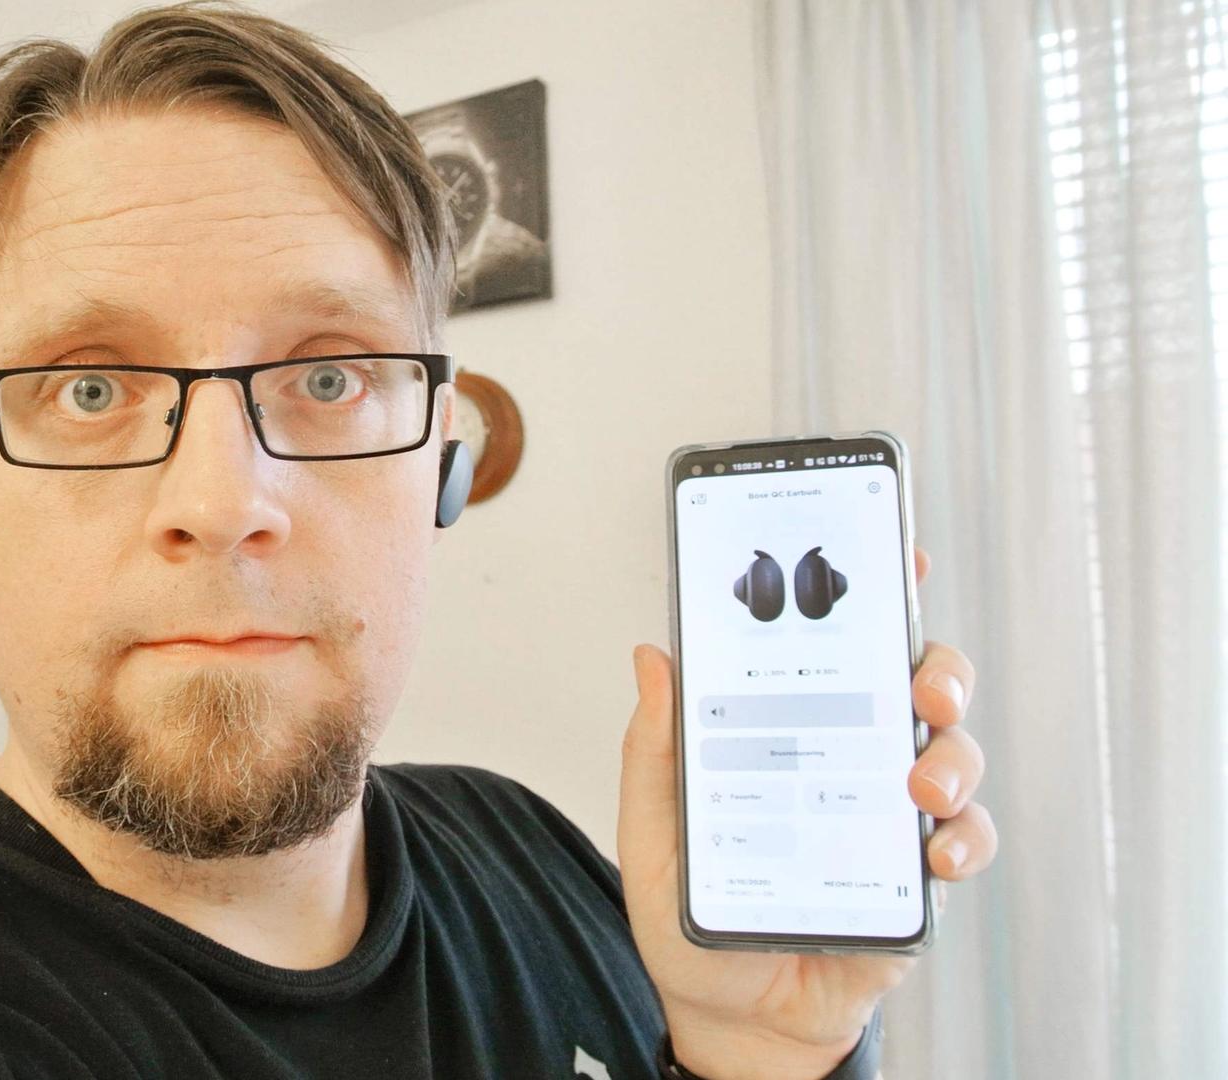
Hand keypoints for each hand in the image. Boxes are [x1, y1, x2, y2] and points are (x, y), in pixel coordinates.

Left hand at [617, 547, 997, 1079]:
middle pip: (920, 688)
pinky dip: (960, 842)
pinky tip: (932, 853)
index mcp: (798, 729)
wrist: (724, 1012)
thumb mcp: (655, 826)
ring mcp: (894, 818)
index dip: (876, 593)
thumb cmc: (695, 909)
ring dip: (951, 759)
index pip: (843, 648)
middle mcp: (857, 759)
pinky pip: (963, 845)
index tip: (893, 550)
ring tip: (918, 785)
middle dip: (936, 669)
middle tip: (920, 684)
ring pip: (954, 758)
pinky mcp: (916, 880)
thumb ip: (656, 748)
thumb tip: (653, 655)